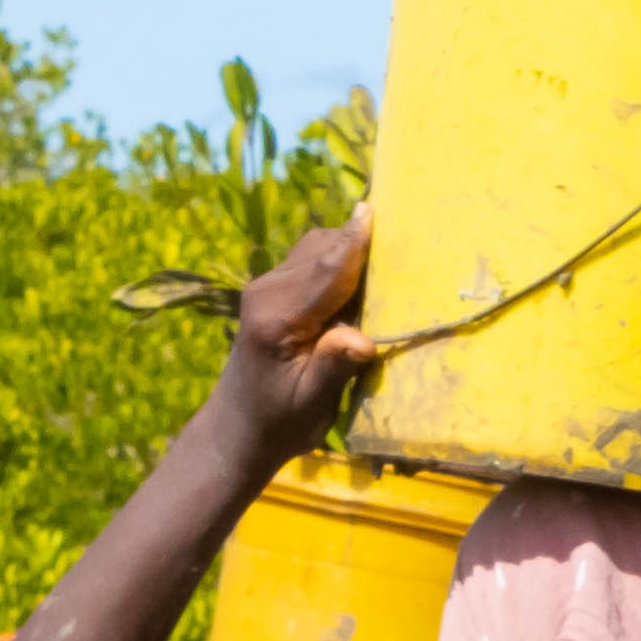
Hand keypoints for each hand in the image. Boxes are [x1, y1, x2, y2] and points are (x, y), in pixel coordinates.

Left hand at [214, 223, 378, 455]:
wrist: (238, 430)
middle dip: (357, 243)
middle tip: (402, 243)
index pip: (324, 272)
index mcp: (277, 318)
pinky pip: (310, 262)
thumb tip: (363, 340)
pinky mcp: (272, 290)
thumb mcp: (311, 404)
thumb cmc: (279, 423)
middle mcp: (267, 292)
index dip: (352, 243)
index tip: (372, 211)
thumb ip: (334, 367)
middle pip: (321, 250)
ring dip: (348, 251)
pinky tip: (361, 281)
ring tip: (387, 261)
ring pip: (315, 250)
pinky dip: (338, 262)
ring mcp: (266, 287)